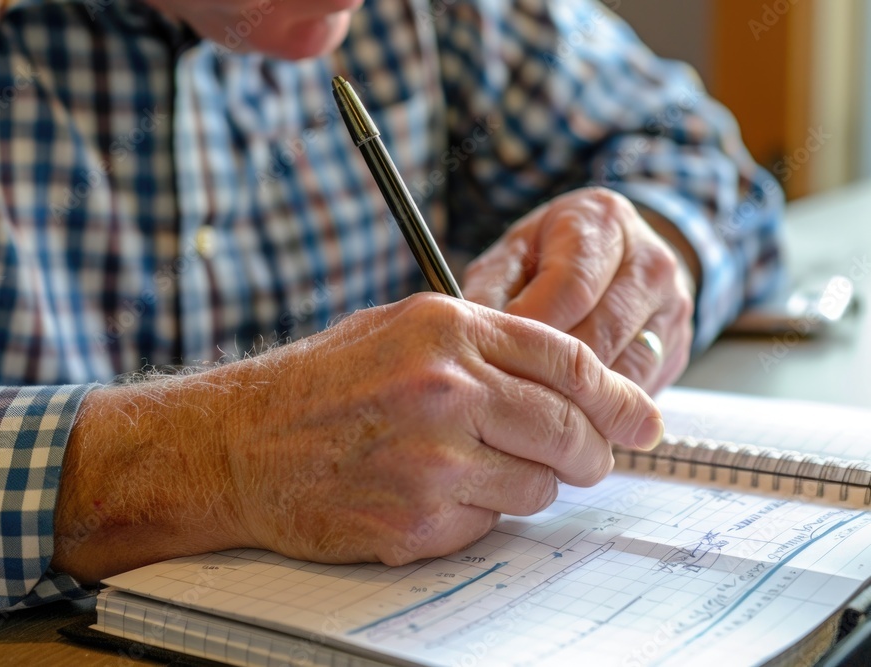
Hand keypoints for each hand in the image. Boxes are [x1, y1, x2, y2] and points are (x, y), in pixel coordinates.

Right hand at [52, 294, 663, 580]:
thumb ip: (483, 345)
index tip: (641, 415)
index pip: (568, 360)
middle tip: (593, 459)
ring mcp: (433, 458)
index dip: (617, 393)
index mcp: (445, 328)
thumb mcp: (399, 330)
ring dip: (529, 484)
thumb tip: (567, 379)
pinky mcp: (418, 518)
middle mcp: (445, 388)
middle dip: (591, 450)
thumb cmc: (316, 386)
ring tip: (485, 470)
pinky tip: (436, 493)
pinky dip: (479, 514)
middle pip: (567, 427)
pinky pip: (488, 523)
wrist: (239, 444)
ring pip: (537, 484)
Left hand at [463, 187, 694, 394]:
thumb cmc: (552, 256)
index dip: (529, 330)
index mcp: (603, 223)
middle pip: (600, 336)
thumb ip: (491, 289)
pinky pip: (638, 393)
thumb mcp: (514, 254)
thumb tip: (467, 337)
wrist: (617, 257)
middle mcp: (650, 263)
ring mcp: (672, 308)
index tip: (494, 356)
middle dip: (548, 372)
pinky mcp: (676, 349)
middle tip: (505, 395)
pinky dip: (601, 412)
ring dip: (576, 401)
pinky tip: (566, 417)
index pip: (571, 288)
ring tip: (531, 414)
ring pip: (624, 373)